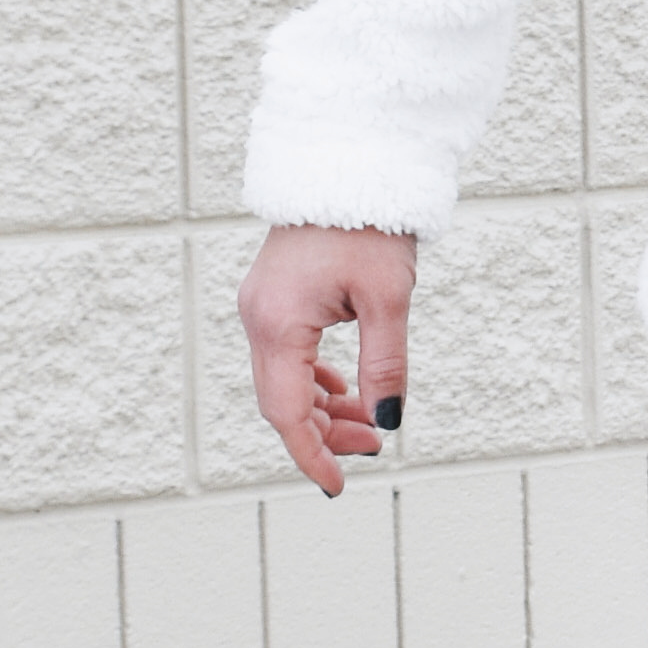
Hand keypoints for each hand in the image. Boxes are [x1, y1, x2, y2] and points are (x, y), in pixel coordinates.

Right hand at [239, 225, 417, 499]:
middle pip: (281, 401)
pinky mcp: (275, 297)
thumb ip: (385, 364)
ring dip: (322, 408)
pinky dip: (315, 380)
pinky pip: (287, 355)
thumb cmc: (369, 225)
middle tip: (374, 446)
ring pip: (284, 380)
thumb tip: (388, 421)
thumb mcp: (389, 300)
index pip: (284, 412)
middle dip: (323, 433)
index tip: (337, 486)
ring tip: (368, 423)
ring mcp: (263, 306)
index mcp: (277, 323)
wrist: (347, 161)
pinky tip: (344, 390)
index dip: (311, 454)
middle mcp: (259, 318)